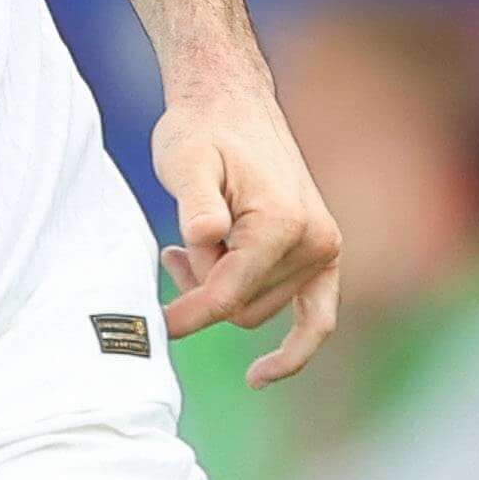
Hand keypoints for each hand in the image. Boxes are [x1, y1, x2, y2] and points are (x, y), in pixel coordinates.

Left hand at [153, 75, 341, 386]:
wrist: (233, 103)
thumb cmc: (202, 130)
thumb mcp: (186, 159)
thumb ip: (195, 201)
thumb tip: (205, 237)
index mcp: (281, 223)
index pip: (228, 295)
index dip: (187, 314)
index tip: (154, 325)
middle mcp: (315, 241)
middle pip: (242, 308)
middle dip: (202, 288)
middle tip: (170, 250)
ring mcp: (325, 250)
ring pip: (257, 309)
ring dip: (221, 289)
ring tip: (185, 247)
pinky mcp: (324, 255)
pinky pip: (317, 319)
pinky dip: (295, 348)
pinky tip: (260, 375)